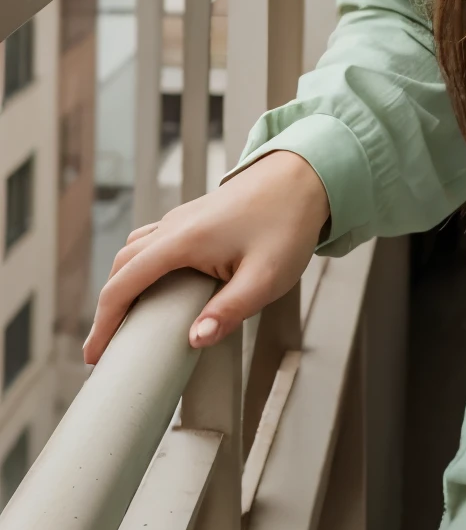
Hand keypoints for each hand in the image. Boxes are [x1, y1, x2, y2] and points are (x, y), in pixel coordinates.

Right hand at [83, 151, 331, 364]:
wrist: (306, 174)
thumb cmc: (289, 222)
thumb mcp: (266, 277)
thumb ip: (229, 311)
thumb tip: (194, 341)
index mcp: (183, 241)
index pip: (124, 284)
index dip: (104, 322)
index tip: (96, 354)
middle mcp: (174, 226)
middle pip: (121, 266)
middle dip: (108, 307)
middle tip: (108, 345)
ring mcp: (183, 218)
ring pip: (135, 250)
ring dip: (123, 283)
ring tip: (129, 320)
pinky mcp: (196, 217)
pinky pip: (153, 241)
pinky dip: (141, 267)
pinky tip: (159, 287)